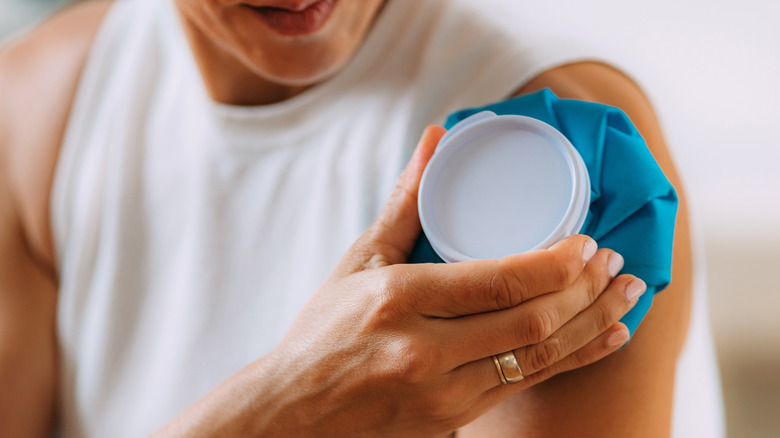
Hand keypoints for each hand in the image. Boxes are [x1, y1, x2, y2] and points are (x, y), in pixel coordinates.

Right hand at [254, 126, 644, 436]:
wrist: (296, 413)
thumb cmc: (324, 333)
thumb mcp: (359, 262)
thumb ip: (405, 202)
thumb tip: (435, 138)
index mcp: (399, 300)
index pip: (498, 282)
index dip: (556, 263)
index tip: (589, 243)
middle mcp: (423, 351)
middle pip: (530, 321)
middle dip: (587, 290)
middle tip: (618, 264)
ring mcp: (442, 393)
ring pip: (538, 358)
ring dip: (592, 324)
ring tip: (627, 296)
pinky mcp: (454, 419)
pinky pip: (527, 387)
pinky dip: (572, 360)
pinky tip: (604, 339)